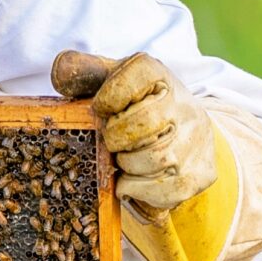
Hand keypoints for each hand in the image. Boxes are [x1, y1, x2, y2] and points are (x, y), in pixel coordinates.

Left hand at [52, 50, 217, 211]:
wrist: (183, 135)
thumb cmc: (137, 107)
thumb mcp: (114, 82)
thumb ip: (85, 71)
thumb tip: (60, 69)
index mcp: (160, 77)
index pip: (137, 74)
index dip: (109, 97)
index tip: (103, 109)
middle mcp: (186, 106)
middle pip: (141, 124)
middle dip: (116, 138)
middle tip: (113, 141)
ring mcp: (196, 141)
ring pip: (152, 160)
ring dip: (127, 164)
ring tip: (126, 158)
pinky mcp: (200, 174)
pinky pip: (162, 191)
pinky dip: (138, 190)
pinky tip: (135, 178)